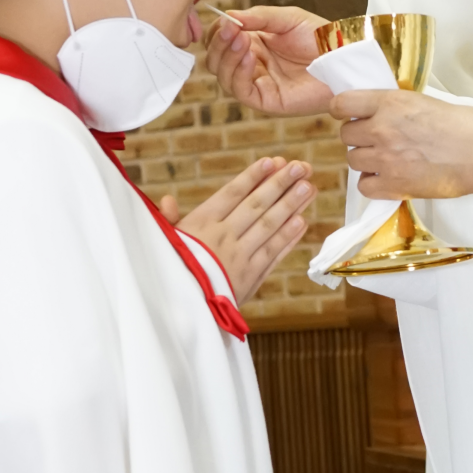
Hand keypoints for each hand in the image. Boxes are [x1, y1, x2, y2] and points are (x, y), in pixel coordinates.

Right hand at [161, 157, 315, 303]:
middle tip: (302, 167)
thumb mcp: (164, 244)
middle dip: (280, 184)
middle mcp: (224, 237)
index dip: (253, 177)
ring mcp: (240, 257)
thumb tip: (167, 200)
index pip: (231, 194)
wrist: (181, 311)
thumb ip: (169, 221)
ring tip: (309, 187)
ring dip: (292, 206)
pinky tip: (302, 221)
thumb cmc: (171, 272)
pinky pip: (274, 253)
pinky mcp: (252, 276)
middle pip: (257, 206)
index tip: (272, 161)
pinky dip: (288, 237)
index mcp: (201, 224)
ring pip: (270, 226)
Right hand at [207, 6, 334, 117]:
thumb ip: (257, 17)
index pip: (219, 41)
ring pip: (223, 76)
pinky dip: (239, 74)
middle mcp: (252, 65)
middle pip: (215, 60)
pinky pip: (241, 91)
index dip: (217, 32)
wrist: (342, 57)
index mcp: (254, 44)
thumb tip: (228, 16)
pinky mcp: (267, 100)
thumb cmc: (320, 38)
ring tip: (242, 40)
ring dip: (227, 57)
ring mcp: (258, 83)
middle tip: (232, 30)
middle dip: (218, 44)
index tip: (227, 21)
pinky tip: (251, 58)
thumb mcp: (287, 18)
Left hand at [333, 91, 472, 198]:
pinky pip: (365, 186)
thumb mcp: (427, 101)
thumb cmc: (467, 127)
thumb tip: (387, 112)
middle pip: (346, 135)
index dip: (343, 110)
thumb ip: (400, 107)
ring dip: (366, 160)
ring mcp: (386, 158)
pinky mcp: (395, 185)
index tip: (349, 114)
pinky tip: (388, 178)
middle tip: (377, 139)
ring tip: (386, 159)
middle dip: (359, 137)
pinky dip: (373, 184)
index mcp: (390, 103)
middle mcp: (382, 129)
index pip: (342, 103)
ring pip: (353, 160)